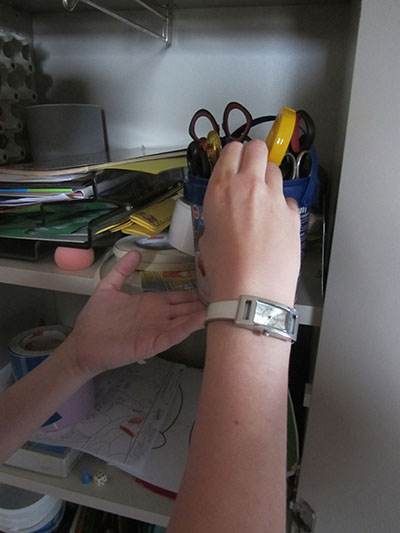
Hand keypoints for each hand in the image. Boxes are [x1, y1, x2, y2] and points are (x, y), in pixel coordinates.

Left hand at [64, 251, 205, 378]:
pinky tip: (200, 320)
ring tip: (218, 305)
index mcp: (151, 303)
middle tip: (223, 294)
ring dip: (200, 314)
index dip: (193, 291)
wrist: (83, 343)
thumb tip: (136, 252)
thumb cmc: (96, 318)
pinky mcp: (153, 343)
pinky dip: (187, 328)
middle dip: (202, 302)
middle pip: (185, 308)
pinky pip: (173, 335)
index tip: (210, 283)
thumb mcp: (109, 288)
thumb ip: (122, 270)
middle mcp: (158, 316)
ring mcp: (157, 330)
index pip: (177, 296)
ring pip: (184, 321)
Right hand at [199, 139, 299, 305]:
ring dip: (268, 180)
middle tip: (251, 172)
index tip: (235, 163)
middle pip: (258, 148)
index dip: (234, 155)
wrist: (251, 290)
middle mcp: (249, 186)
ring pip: (275, 171)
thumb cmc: (225, 269)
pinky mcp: (292, 214)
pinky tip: (274, 226)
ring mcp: (274, 198)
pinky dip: (280, 207)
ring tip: (262, 203)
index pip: (232, 149)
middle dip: (254, 156)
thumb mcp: (208, 235)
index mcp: (221, 188)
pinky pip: (286, 200)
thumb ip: (218, 213)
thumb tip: (226, 213)